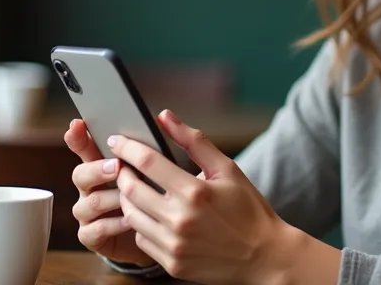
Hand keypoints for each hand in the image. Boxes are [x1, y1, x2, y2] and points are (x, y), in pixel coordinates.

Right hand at [63, 119, 155, 267]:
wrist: (159, 236)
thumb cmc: (156, 199)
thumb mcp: (157, 172)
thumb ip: (155, 148)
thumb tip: (163, 118)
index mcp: (103, 166)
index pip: (84, 147)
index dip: (78, 137)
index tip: (78, 124)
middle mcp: (92, 188)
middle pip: (79, 174)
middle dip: (96, 169)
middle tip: (117, 166)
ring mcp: (89, 213)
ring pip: (87, 203)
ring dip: (110, 198)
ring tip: (131, 197)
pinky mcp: (93, 236)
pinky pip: (93, 230)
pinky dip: (111, 225)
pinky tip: (129, 221)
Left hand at [109, 109, 288, 283]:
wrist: (264, 256)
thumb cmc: (248, 209)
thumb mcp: (227, 169)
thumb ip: (194, 141)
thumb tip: (164, 116)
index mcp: (195, 192)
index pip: (147, 162)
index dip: (127, 148)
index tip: (116, 140)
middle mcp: (181, 219)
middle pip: (131, 189)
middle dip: (121, 172)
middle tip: (123, 165)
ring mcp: (174, 245)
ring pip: (131, 216)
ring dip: (127, 199)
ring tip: (135, 188)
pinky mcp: (172, 264)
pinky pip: (141, 239)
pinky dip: (141, 224)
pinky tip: (151, 215)